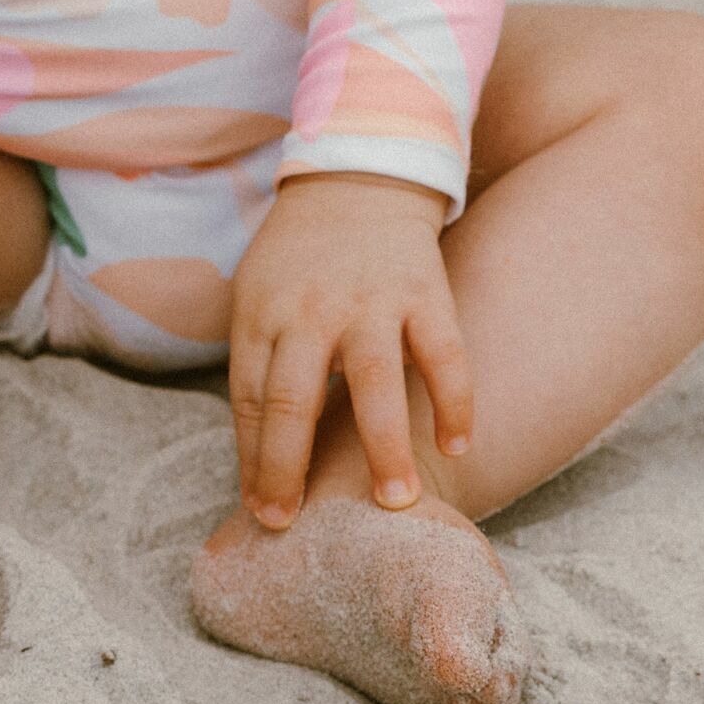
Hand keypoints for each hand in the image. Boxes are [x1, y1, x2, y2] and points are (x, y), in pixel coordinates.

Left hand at [228, 172, 472, 529]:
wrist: (357, 179)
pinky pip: (444, 355)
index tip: (266, 514)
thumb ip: (258, 368)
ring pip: (374, 381)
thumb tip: (258, 463)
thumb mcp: (255, 300)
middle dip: (289, 466)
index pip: (247, 404)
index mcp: (260, 318)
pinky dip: (454, 402)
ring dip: (384, 446)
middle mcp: (309, 312)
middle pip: (290, 399)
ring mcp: (369, 302)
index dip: (254, 463)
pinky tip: (456, 447)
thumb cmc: (299, 260)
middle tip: (297, 524)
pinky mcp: (425, 293)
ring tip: (395, 502)